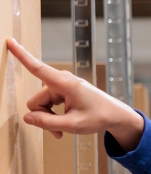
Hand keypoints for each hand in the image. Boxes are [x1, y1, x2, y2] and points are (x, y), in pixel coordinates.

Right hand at [5, 37, 144, 149]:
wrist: (116, 116)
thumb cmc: (100, 117)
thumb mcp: (73, 125)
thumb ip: (48, 122)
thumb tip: (27, 118)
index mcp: (65, 84)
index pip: (37, 68)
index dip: (21, 55)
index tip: (9, 41)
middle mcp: (62, 81)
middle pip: (37, 100)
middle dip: (43, 116)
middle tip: (57, 132)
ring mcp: (63, 85)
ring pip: (42, 104)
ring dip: (49, 118)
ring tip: (62, 131)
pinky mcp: (64, 91)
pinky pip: (49, 103)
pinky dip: (54, 116)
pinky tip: (63, 126)